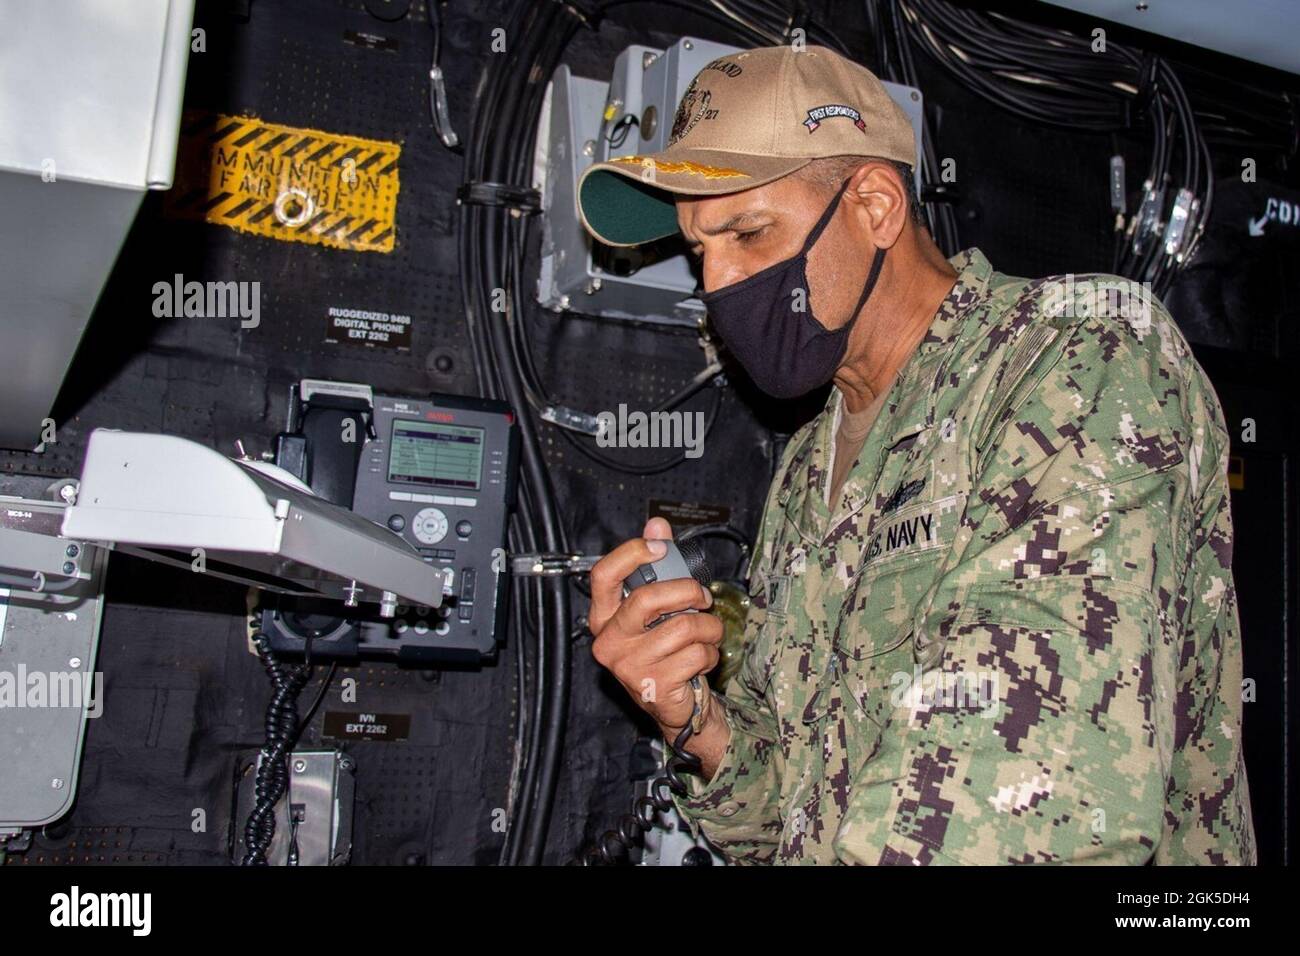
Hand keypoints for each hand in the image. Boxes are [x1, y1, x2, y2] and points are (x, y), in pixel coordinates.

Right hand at [588, 517, 723, 735]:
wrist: (674, 702)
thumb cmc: (664, 649)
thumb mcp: (658, 606)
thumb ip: (656, 565)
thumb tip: (656, 524)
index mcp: (604, 616)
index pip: (604, 575)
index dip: (631, 554)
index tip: (658, 546)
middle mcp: (609, 641)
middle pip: (647, 599)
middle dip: (687, 591)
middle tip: (702, 597)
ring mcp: (628, 666)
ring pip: (683, 627)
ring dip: (708, 628)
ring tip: (707, 634)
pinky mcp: (653, 686)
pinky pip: (695, 653)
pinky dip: (710, 653)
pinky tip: (702, 660)